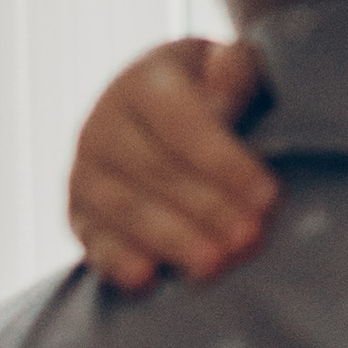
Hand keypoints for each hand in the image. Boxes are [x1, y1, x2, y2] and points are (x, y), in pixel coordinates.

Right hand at [67, 36, 275, 289]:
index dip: (224, 161)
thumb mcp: (233, 68)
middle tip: (249, 238)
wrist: (166, 115)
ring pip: (124, 207)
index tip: (268, 194)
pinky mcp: (79, 212)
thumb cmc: (218, 93)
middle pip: (154, 169)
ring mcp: (86, 169)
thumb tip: (226, 79)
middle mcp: (106, 122)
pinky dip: (115, 260)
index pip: (181, 122)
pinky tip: (146, 279)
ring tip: (214, 265)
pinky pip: (92, 239)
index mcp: (146, 81)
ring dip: (170, 238)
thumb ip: (237, 70)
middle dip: (206, 206)